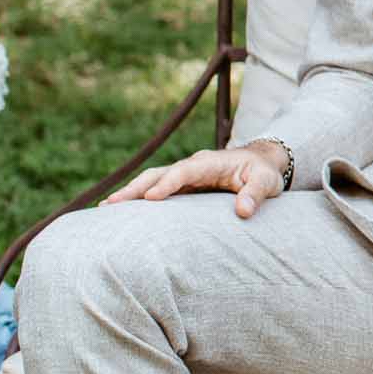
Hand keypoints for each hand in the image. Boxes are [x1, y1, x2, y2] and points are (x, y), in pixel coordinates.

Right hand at [102, 141, 289, 218]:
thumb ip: (256, 194)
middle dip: (135, 188)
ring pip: (152, 180)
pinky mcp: (182, 185)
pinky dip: (138, 198)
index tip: (151, 198)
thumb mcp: (267, 182)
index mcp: (210, 162)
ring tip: (106, 208)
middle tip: (111, 204)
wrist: (261, 163)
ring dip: (130, 192)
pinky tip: (121, 211)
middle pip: (159, 174)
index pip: (185, 171)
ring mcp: (184, 174)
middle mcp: (192, 165)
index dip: (168, 183)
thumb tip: (243, 211)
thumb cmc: (263, 173)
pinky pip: (156, 189)